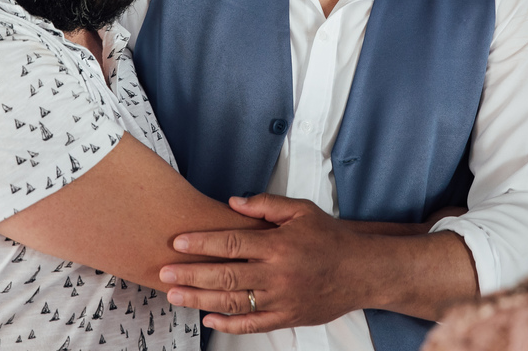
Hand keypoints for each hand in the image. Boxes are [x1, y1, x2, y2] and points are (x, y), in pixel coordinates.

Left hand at [159, 194, 373, 333]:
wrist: (362, 270)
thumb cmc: (330, 238)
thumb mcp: (301, 211)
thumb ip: (265, 205)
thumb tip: (233, 202)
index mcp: (279, 244)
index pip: (232, 243)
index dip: (202, 243)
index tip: (178, 243)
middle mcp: (278, 273)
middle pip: (226, 275)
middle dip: (191, 274)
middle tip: (164, 272)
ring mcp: (282, 299)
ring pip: (235, 302)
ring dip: (201, 299)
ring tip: (176, 295)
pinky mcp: (288, 317)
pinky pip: (254, 325)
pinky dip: (229, 324)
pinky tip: (209, 318)